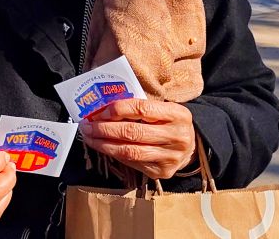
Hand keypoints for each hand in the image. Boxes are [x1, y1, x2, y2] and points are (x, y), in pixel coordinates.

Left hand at [79, 99, 195, 179]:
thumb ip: (138, 106)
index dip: (116, 109)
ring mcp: (171, 157)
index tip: (98, 111)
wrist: (191, 147)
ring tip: (89, 137)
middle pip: (133, 132)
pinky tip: (103, 147)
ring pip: (130, 151)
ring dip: (104, 144)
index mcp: (178, 115)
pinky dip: (114, 154)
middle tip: (87, 125)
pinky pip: (132, 163)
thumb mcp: (162, 108)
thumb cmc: (169, 122)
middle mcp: (177, 137)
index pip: (141, 108)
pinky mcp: (162, 172)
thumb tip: (102, 108)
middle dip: (104, 129)